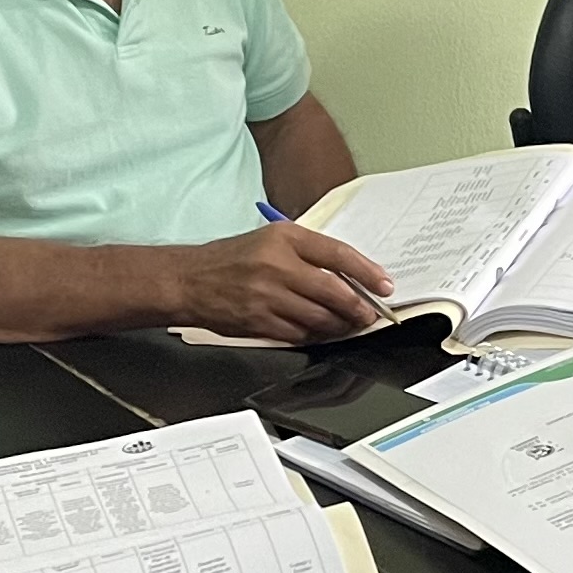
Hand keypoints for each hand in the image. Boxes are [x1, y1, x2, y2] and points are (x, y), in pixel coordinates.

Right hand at [175, 223, 396, 341]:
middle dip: (358, 307)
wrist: (188, 280)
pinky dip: (314, 335)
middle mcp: (277, 264)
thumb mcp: (271, 240)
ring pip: (319, 317)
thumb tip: (349, 275)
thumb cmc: (232, 259)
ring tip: (347, 325)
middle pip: (333, 291)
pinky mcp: (257, 322)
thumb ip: (308, 253)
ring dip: (339, 325)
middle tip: (369, 314)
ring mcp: (266, 295)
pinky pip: (298, 334)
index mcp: (285, 238)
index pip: (338, 254)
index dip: (367, 272)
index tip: (384, 285)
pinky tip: (319, 332)